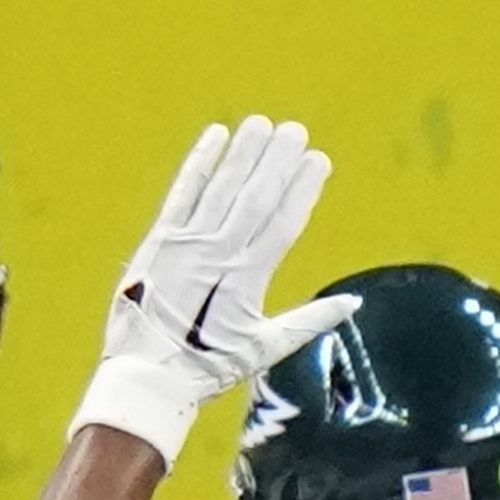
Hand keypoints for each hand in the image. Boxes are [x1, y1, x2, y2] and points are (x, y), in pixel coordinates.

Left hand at [73, 117, 363, 463]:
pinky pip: (182, 193)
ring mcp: (187, 244)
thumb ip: (308, 321)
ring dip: (243, 154)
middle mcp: (219, 255)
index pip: (283, 223)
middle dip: (277, 161)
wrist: (147, 375)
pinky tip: (215, 136)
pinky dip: (199, 164)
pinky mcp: (158, 240)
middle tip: (296, 130)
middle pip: (255, 198)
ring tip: (261, 124)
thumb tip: (352, 304)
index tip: (319, 161)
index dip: (302, 189)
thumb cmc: (208, 366)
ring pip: (222, 188)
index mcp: (248, 280)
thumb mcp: (264, 348)